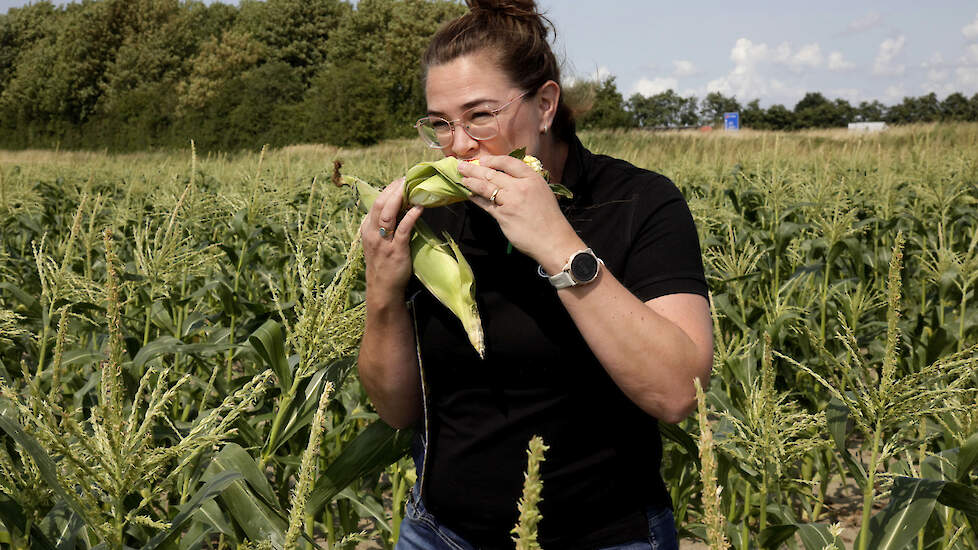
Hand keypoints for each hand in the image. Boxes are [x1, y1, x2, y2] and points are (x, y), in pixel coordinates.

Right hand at [360, 177, 423, 302]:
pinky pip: (403, 229)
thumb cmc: (383, 264)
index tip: (400, 181)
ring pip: (388, 213)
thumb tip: (398, 207)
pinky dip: (411, 216)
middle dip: (394, 189)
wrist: (383, 289)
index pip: (375, 203)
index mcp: (367, 228)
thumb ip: (384, 225)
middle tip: (407, 178)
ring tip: (412, 187)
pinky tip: (419, 208)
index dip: (388, 190)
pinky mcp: (396, 251)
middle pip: (380, 204)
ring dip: (401, 198)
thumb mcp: (377, 242)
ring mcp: (383, 242)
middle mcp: (372, 233)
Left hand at [458, 155, 583, 271]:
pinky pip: (485, 204)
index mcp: (533, 178)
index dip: (493, 160)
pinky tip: (470, 195)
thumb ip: (526, 183)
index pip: (509, 162)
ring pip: (485, 187)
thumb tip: (506, 178)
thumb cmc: (549, 218)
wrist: (553, 240)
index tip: (483, 160)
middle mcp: (521, 187)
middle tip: (462, 166)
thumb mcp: (542, 192)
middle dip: (474, 169)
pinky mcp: (503, 216)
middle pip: (492, 174)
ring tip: (462, 178)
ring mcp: (510, 201)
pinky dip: (476, 199)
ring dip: (471, 182)